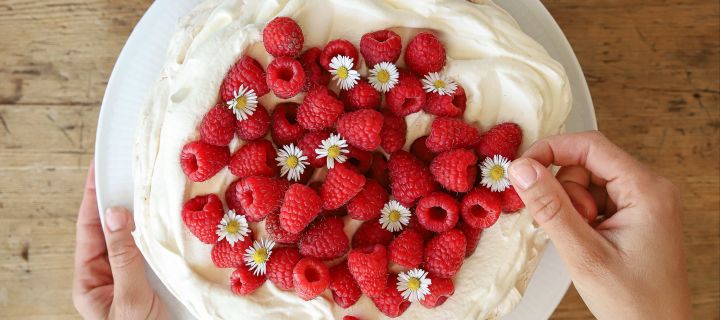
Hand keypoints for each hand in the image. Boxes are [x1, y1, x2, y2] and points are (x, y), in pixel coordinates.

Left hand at [72, 162, 166, 318]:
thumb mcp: (130, 299)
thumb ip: (124, 257)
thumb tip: (117, 215)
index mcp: (92, 281)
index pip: (89, 230)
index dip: (93, 199)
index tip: (98, 171)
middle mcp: (111, 275)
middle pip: (112, 228)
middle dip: (119, 199)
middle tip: (129, 169)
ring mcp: (135, 275)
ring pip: (136, 236)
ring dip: (143, 213)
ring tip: (150, 187)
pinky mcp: (158, 277)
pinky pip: (156, 248)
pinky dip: (161, 230)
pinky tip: (170, 216)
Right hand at [508, 131, 690, 319]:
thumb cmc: (633, 302)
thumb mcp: (583, 254)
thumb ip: (551, 208)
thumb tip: (522, 169)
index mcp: (647, 190)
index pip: (591, 146)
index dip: (551, 151)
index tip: (521, 168)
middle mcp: (649, 189)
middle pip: (587, 164)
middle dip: (565, 192)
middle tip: (569, 228)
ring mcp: (642, 202)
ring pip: (586, 183)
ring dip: (572, 207)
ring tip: (582, 241)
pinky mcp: (633, 215)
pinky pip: (594, 200)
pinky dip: (579, 217)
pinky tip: (586, 241)